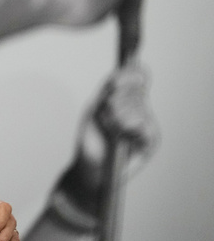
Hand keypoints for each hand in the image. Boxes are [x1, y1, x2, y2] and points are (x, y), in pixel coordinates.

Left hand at [68, 62, 157, 199]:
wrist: (90, 166)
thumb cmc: (91, 138)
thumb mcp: (95, 109)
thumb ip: (109, 91)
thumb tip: (119, 76)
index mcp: (127, 98)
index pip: (137, 75)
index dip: (128, 74)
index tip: (113, 82)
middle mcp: (141, 108)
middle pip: (135, 89)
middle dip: (114, 101)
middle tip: (103, 117)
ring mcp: (148, 124)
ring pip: (137, 106)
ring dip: (117, 116)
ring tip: (109, 129)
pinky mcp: (151, 139)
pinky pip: (143, 125)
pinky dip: (126, 128)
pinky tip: (119, 136)